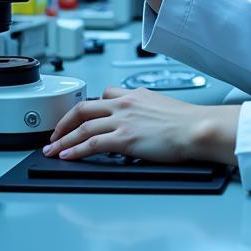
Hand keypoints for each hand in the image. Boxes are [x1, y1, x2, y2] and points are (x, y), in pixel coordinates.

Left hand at [44, 87, 239, 164]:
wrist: (197, 127)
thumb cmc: (188, 122)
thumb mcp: (163, 106)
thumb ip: (146, 111)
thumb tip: (141, 124)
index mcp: (136, 94)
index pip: (104, 94)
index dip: (87, 107)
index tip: (78, 116)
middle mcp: (125, 104)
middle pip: (84, 108)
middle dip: (64, 122)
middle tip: (55, 133)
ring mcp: (123, 120)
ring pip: (83, 127)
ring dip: (64, 139)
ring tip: (53, 149)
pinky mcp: (124, 138)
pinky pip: (91, 144)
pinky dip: (75, 150)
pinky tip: (68, 156)